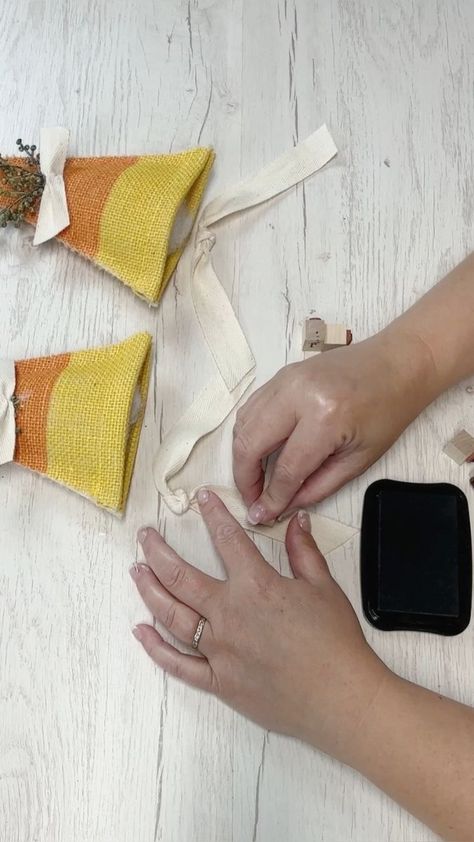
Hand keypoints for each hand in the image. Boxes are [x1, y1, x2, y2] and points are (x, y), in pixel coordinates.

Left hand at [130, 490, 387, 760]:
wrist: (341, 698)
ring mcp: (219, 650)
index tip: (201, 499)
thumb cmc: (335, 643)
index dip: (213, 514)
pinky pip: (178, 665)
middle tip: (145, 537)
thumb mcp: (323, 587)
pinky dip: (156, 648)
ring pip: (172, 615)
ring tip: (137, 571)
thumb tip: (297, 520)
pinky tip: (141, 631)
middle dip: (158, 552)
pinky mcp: (219, 682)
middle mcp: (229, 615)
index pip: (227, 539)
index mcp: (256, 586)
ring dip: (149, 590)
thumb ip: (303, 551)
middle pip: (180, 577)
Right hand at [232, 330, 435, 522]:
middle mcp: (297, 395)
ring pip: (243, 424)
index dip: (271, 498)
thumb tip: (283, 505)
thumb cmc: (388, 410)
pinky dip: (248, 432)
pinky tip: (258, 450)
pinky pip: (251, 407)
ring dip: (242, 456)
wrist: (398, 364)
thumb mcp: (359, 459)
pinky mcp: (282, 374)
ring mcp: (285, 380)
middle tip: (252, 499)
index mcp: (325, 418)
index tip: (262, 516)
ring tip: (254, 479)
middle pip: (250, 444)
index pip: (285, 469)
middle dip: (244, 478)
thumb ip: (318, 487)